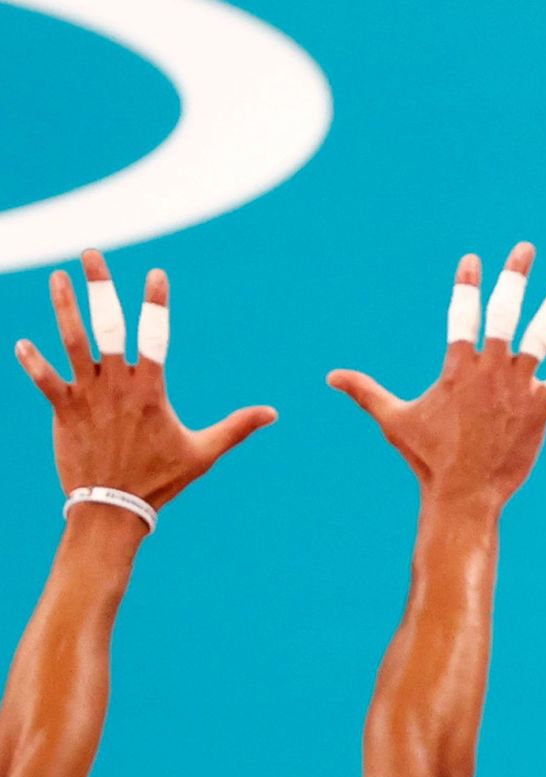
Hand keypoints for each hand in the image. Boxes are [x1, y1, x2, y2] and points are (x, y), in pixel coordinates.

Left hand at [13, 250, 275, 511]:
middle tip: (91, 253)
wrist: (113, 507)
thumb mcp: (204, 452)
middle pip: (106, 325)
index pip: (154, 336)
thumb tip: (274, 413)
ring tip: (57, 277)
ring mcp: (87, 396)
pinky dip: (32, 362)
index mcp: (150, 390)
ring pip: (72, 342)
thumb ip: (237, 427)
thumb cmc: (161, 480)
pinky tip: (20, 343)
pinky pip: (44, 381)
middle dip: (99, 286)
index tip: (155, 273)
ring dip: (63, 307)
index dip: (155, 303)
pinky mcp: (64, 412)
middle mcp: (116, 385)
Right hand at [327, 243, 545, 511]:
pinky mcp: (541, 408)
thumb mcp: (394, 420)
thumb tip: (329, 376)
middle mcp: (491, 370)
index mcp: (458, 368)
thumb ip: (366, 392)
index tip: (472, 259)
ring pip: (542, 336)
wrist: (464, 494)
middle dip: (515, 277)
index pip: (462, 314)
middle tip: (526, 249)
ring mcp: (519, 387)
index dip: (467, 285)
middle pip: (505, 313)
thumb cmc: (428, 459)